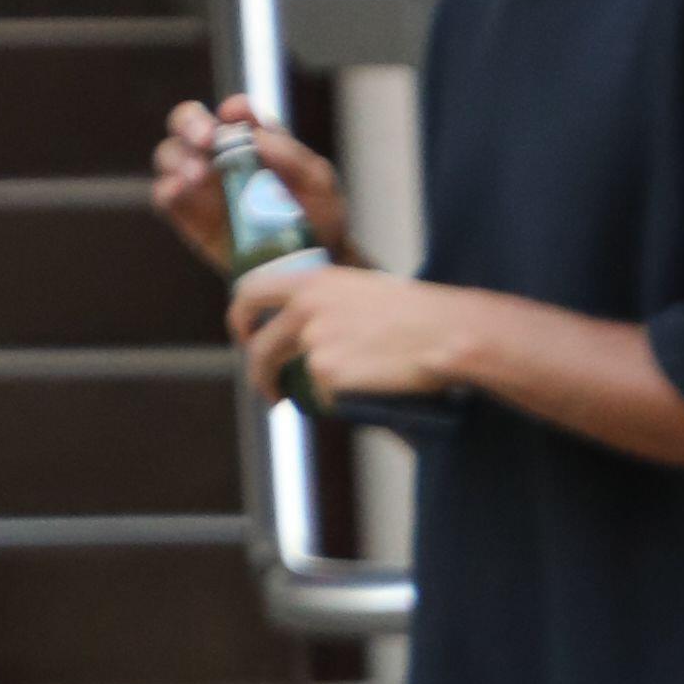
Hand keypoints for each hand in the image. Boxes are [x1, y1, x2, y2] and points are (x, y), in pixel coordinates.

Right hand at [151, 93, 342, 280]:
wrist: (309, 267)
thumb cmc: (318, 218)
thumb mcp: (319, 185)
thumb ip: (294, 158)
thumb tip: (259, 138)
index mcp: (254, 138)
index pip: (237, 113)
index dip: (235, 110)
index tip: (237, 117)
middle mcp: (220, 153)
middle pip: (188, 121)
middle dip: (191, 123)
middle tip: (206, 139)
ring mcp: (200, 183)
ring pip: (171, 155)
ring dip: (179, 159)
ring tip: (198, 176)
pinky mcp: (187, 214)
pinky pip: (165, 195)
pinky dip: (167, 189)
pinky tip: (180, 190)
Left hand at [231, 255, 465, 410]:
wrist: (445, 334)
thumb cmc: (420, 314)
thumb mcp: (364, 290)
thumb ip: (331, 303)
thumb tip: (315, 330)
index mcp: (313, 282)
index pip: (250, 292)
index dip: (238, 317)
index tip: (243, 334)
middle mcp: (306, 310)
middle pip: (259, 348)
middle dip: (258, 374)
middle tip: (269, 389)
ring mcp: (315, 344)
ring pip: (296, 378)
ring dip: (301, 392)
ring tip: (330, 395)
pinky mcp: (329, 376)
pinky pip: (324, 398)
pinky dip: (340, 401)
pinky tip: (365, 391)